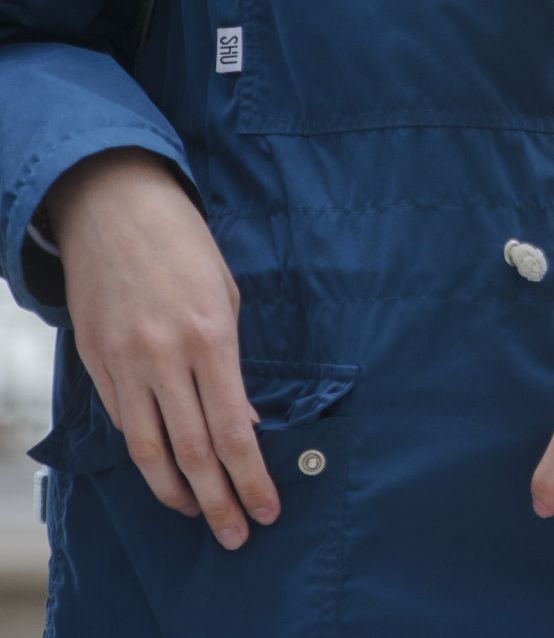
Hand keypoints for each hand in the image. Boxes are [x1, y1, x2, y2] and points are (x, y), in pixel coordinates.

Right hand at [46, 147, 276, 547]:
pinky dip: (144, 456)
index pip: (234, 429)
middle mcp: (164, 358)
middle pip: (194, 450)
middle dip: (219, 500)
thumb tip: (244, 421)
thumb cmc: (185, 246)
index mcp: (210, 338)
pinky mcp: (95, 362)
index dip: (251, 477)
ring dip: (177, 491)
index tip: (268, 507)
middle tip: (238, 535)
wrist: (113, 208)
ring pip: (148, 449)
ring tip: (200, 516)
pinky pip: (122, 422)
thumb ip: (233, 364)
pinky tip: (164, 474)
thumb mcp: (226, 296)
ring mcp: (124, 363)